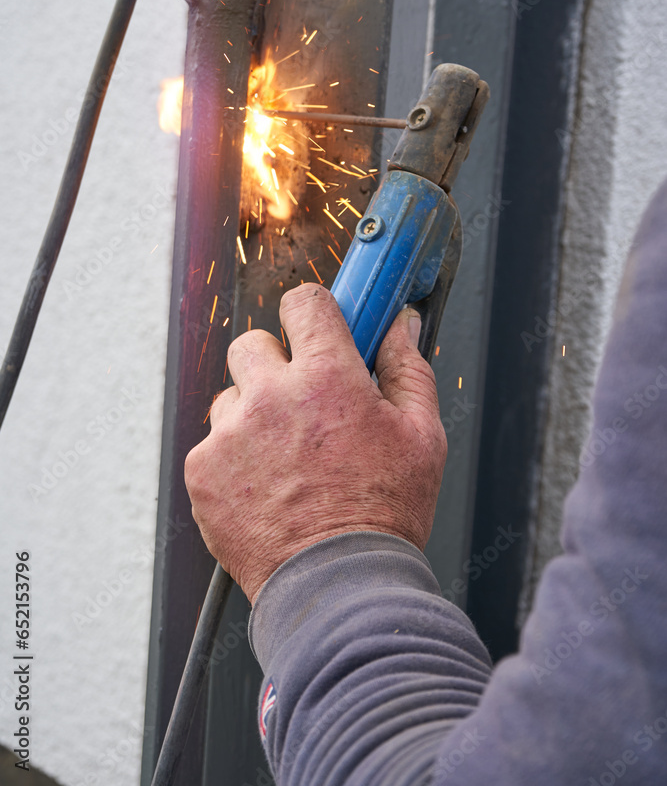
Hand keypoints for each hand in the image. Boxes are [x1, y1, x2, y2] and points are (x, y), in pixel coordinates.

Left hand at [184, 283, 446, 602]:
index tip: (316, 327)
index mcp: (327, 377)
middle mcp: (271, 396)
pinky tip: (265, 488)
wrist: (339, 588)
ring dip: (252, 414)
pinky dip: (233, 459)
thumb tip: (399, 325)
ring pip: (230, 396)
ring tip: (284, 458)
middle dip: (276, 363)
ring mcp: (230, 434)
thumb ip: (408, 368)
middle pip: (253, 343)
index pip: (304, 302)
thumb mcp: (421, 436)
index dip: (311, 312)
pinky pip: (212, 443)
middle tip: (300, 401)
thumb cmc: (385, 514)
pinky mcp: (203, 471)